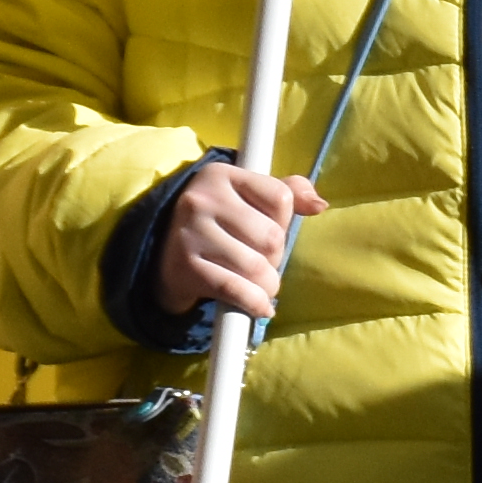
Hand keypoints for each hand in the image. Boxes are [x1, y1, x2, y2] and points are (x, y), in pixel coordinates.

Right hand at [155, 163, 324, 322]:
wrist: (162, 252)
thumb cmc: (218, 221)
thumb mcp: (247, 196)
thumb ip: (288, 191)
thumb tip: (319, 205)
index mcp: (221, 175)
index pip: (280, 197)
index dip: (284, 220)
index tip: (269, 230)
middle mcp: (202, 200)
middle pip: (271, 237)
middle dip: (275, 257)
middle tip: (261, 262)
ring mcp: (191, 233)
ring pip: (257, 267)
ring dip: (267, 285)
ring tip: (260, 285)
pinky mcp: (186, 267)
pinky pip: (235, 289)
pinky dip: (254, 303)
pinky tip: (261, 307)